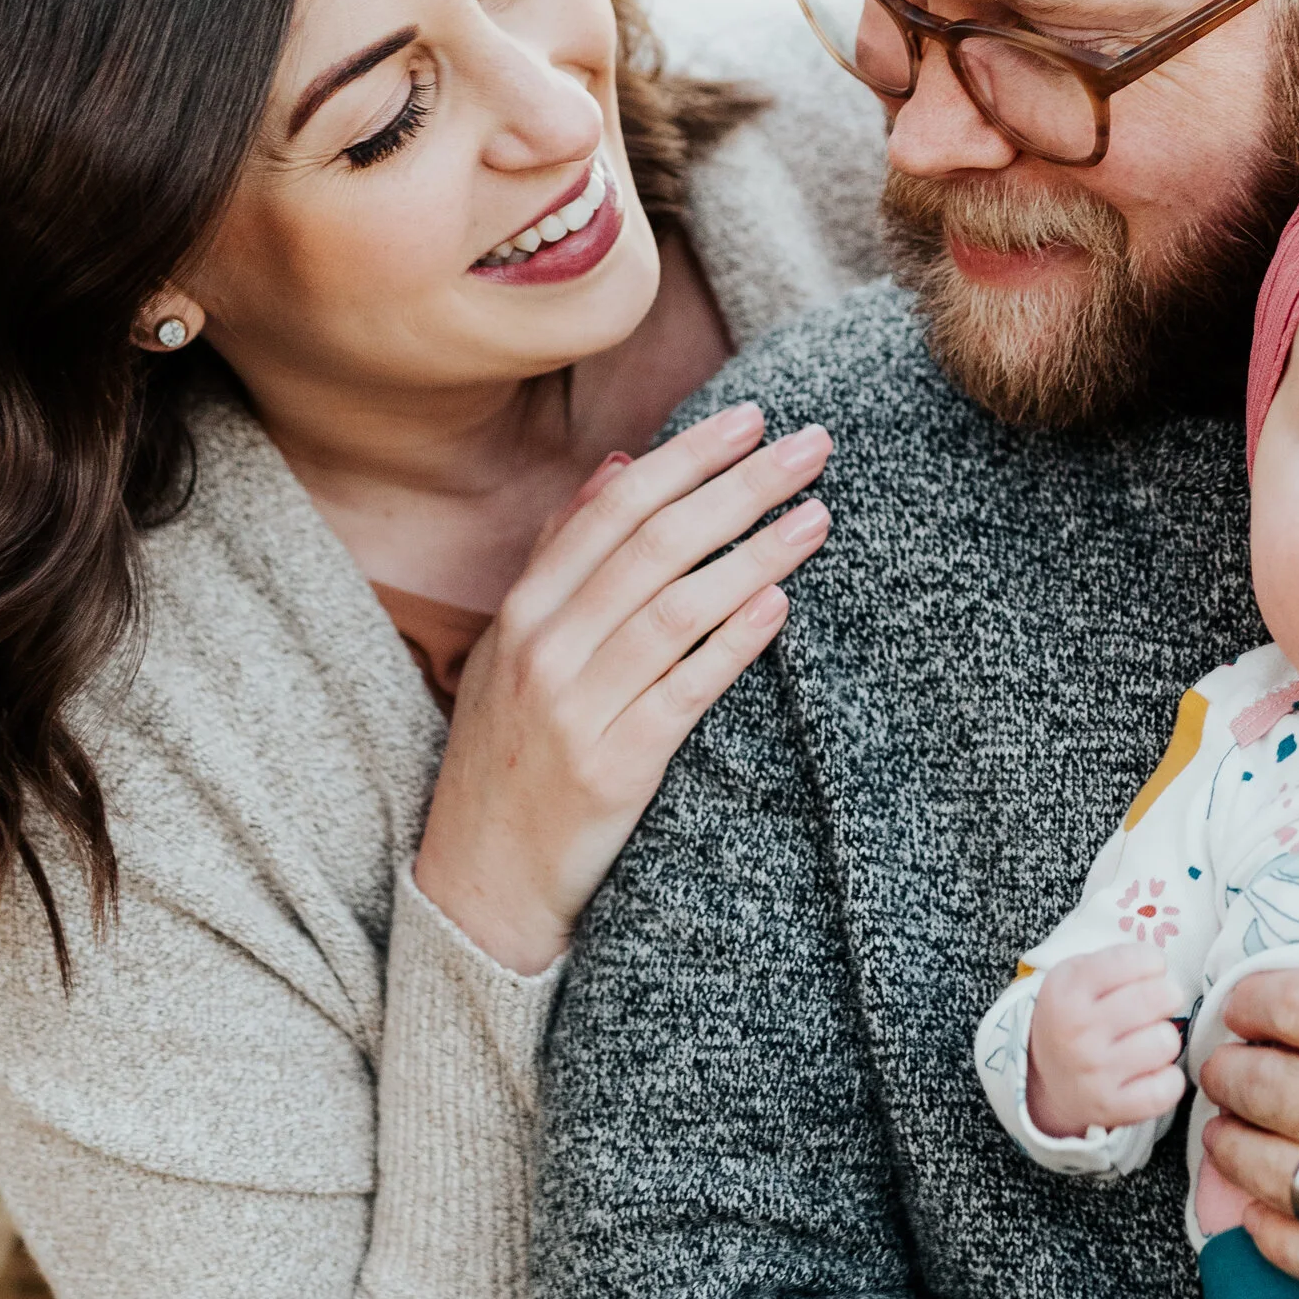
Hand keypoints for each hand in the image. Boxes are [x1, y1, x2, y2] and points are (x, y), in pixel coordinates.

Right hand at [411, 402, 830, 972]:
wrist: (481, 880)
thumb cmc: (510, 751)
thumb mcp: (514, 644)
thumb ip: (563, 552)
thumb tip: (620, 464)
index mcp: (525, 609)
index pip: (615, 508)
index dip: (688, 456)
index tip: (752, 418)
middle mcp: (547, 648)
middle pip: (656, 544)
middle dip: (740, 485)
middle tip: (811, 446)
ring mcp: (579, 708)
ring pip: (677, 608)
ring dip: (755, 555)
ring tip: (817, 516)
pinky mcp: (617, 767)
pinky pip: (685, 691)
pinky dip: (733, 643)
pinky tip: (779, 606)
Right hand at [1026, 945, 1186, 1140]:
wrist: (1044, 1079)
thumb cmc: (1073, 1017)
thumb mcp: (1075, 976)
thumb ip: (1116, 961)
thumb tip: (1162, 967)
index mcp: (1069, 989)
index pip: (1142, 959)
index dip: (1153, 964)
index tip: (1146, 974)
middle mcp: (1078, 1030)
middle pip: (1162, 996)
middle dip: (1167, 997)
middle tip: (1155, 1006)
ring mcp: (1094, 1071)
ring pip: (1167, 1041)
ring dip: (1163, 1040)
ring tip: (1146, 1042)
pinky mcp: (1111, 1106)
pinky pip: (1168, 1087)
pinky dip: (1168, 1079)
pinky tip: (1151, 1072)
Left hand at [1195, 803, 1298, 1298]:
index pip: (1294, 1009)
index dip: (1255, 1000)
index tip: (1247, 1002)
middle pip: (1264, 1089)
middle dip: (1235, 1068)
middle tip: (1227, 1062)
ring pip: (1266, 1172)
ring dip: (1233, 1145)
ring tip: (1230, 1128)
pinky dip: (1266, 1227)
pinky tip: (1262, 1207)